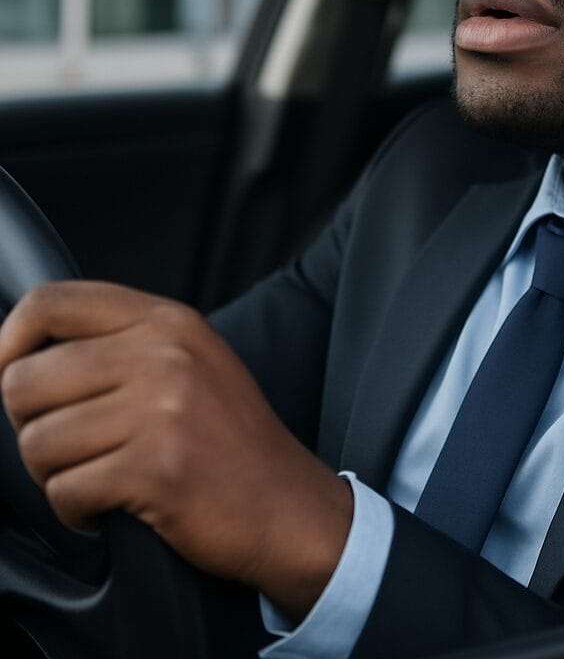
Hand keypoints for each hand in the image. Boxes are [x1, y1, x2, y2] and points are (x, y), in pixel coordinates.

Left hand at [0, 281, 351, 620]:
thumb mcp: (189, 361)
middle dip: (32, 426)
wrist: (285, 503)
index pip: (51, 303)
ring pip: (37, 442)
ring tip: (101, 476)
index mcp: (168, 321)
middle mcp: (165, 354)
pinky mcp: (156, 468)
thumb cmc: (229, 438)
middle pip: (25, 380)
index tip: (11, 374)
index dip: (9, 341)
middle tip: (75, 446)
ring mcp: (162, 409)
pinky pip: (64, 492)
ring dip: (55, 475)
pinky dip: (78, 511)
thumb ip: (121, 343)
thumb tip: (22, 355)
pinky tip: (114, 505)